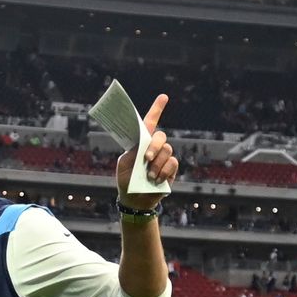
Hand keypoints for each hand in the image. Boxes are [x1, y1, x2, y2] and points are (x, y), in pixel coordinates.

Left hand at [114, 94, 177, 208]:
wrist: (134, 199)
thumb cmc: (126, 180)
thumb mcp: (124, 164)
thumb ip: (133, 152)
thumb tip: (144, 145)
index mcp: (140, 143)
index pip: (150, 123)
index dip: (157, 109)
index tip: (164, 97)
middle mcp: (153, 147)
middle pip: (160, 136)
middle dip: (154, 146)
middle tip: (146, 159)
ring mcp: (163, 157)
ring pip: (167, 150)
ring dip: (157, 163)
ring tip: (149, 175)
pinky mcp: (171, 168)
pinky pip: (172, 163)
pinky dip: (164, 171)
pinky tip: (157, 179)